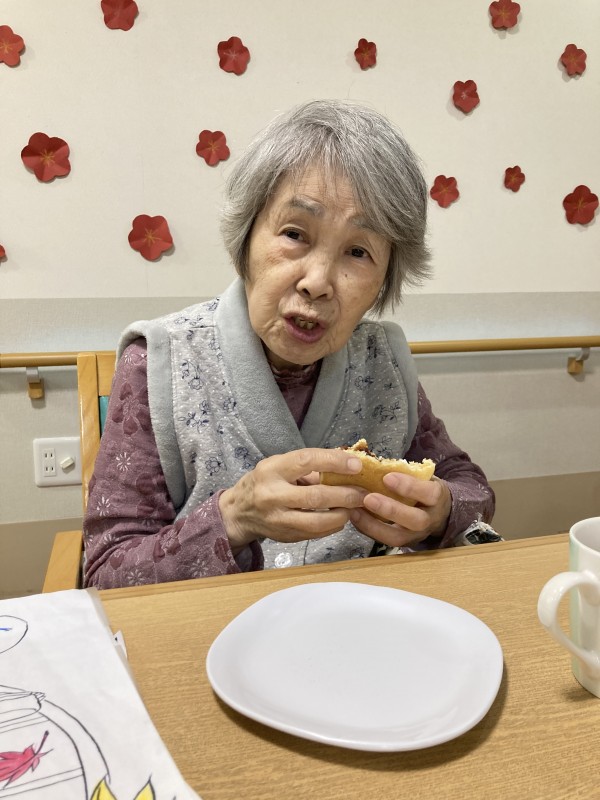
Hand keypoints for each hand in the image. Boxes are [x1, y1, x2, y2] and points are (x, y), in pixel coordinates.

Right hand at [219, 448, 367, 550]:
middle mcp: (272, 496)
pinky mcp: (285, 537)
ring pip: (317, 522)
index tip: (356, 464)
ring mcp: (278, 520)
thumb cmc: (264, 483)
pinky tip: (342, 518)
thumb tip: (345, 464)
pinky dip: (333, 526)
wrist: (238, 513)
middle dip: (345, 495)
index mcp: (271, 470)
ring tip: (355, 507)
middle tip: (363, 493)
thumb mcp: (278, 465)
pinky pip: (315, 533)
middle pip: (315, 497)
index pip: (306, 461)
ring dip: (342, 515)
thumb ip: (308, 466)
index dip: (333, 462)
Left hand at [350, 474, 451, 548]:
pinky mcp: (404, 544)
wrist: (438, 513)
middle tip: (368, 499)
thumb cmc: (424, 488)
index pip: (429, 493)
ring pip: (398, 538)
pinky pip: (385, 541)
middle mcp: (430, 519)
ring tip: (355, 511)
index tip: (387, 477)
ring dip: (374, 525)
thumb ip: (406, 473)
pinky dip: (368, 530)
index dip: (409, 486)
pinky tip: (355, 518)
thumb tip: (374, 464)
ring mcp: (417, 535)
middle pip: (415, 520)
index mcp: (437, 498)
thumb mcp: (422, 477)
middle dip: (390, 510)